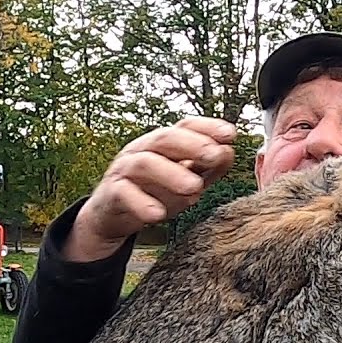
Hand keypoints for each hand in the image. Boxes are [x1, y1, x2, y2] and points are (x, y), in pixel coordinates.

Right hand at [64, 116, 236, 262]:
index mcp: (162, 144)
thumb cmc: (152, 193)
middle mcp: (142, 150)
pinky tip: (158, 214)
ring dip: (171, 173)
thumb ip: (207, 168)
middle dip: (192, 145)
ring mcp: (124, 170)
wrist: (111, 216)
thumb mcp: (184, 180)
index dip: (207, 127)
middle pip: (165, 139)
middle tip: (214, 156)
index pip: (184, 127)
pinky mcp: (111, 193)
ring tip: (194, 188)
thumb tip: (230, 151)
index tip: (230, 134)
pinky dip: (141, 203)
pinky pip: (124, 194)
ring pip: (145, 163)